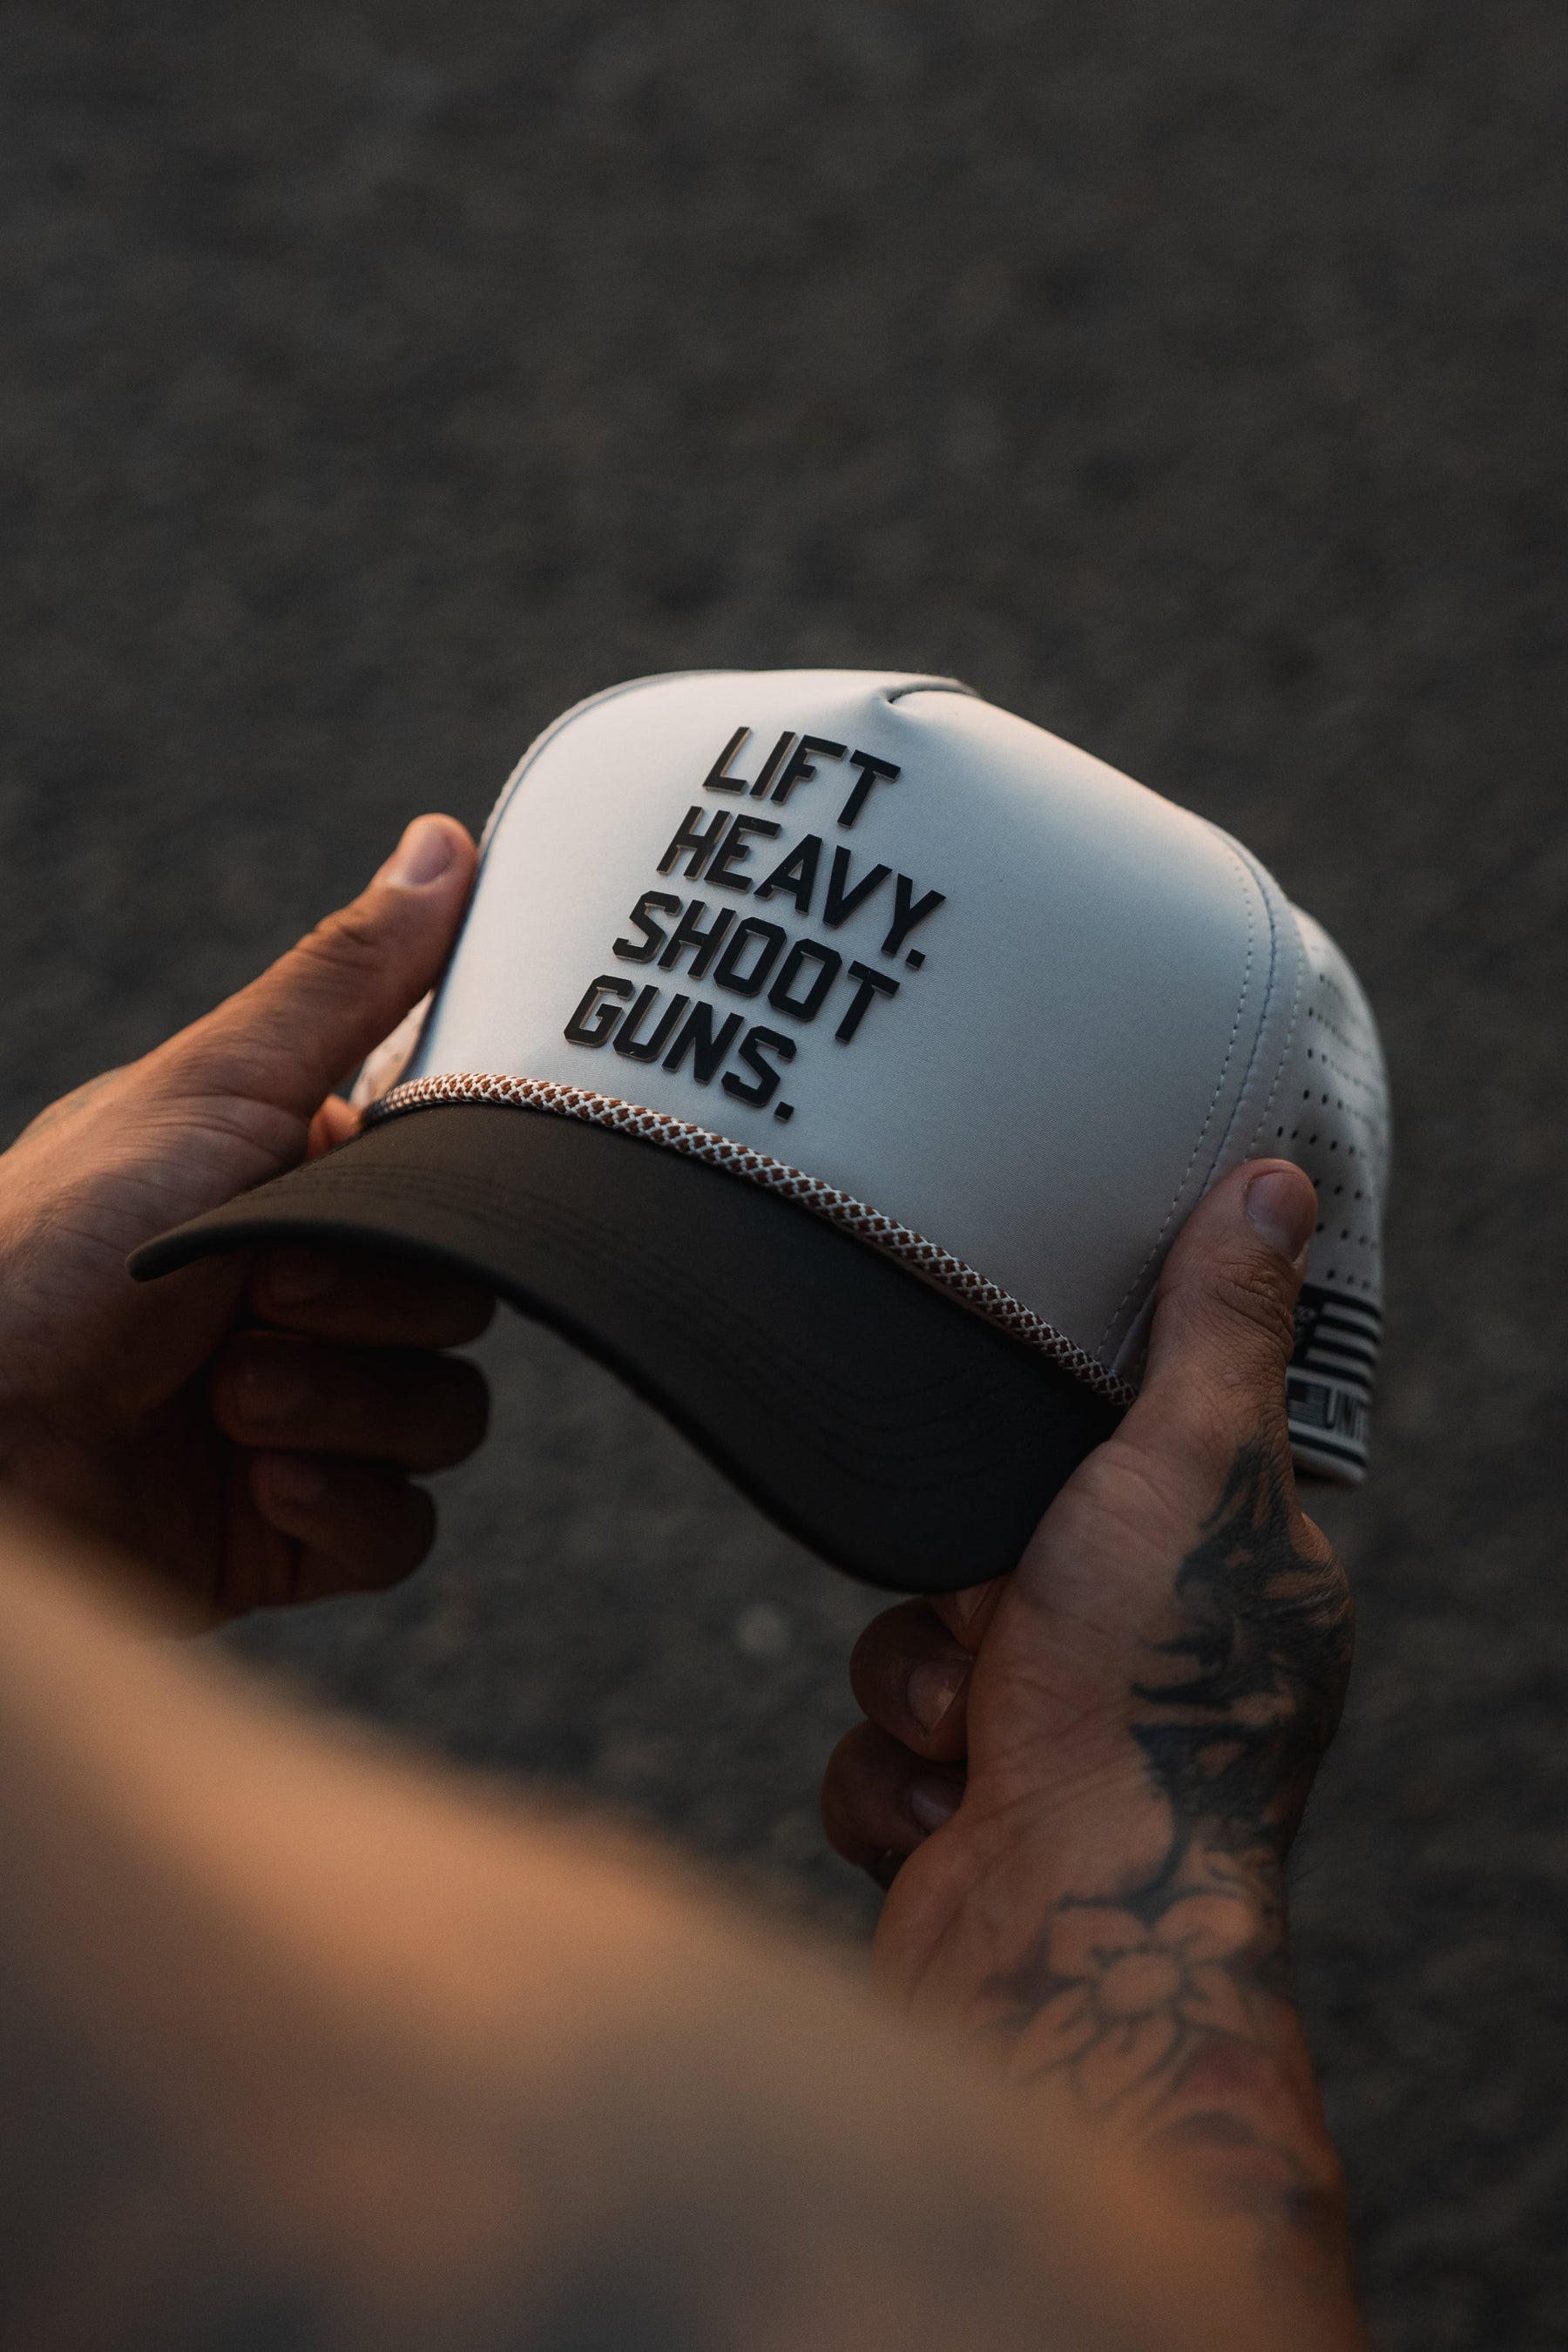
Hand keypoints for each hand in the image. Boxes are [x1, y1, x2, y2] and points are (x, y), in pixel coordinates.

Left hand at [0, 816, 492, 1621]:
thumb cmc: (45, 1246)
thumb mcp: (205, 1089)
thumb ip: (344, 982)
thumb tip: (445, 841)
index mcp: (294, 1186)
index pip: (453, 1183)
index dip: (432, 1196)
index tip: (353, 1184)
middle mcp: (307, 1296)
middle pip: (464, 1303)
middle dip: (369, 1307)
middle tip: (261, 1299)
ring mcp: (305, 1414)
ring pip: (446, 1415)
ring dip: (344, 1407)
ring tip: (229, 1400)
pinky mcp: (290, 1527)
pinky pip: (401, 1526)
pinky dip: (338, 1504)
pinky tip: (250, 1478)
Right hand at [823, 1163, 1361, 2315]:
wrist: (1058, 1943)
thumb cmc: (1142, 1708)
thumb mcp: (1188, 1470)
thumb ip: (1216, 1328)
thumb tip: (1276, 1175)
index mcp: (1224, 1587)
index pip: (1120, 1469)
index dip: (1057, 1460)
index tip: (1033, 1469)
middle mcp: (1150, 1676)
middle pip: (993, 1555)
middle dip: (966, 1588)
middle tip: (1003, 1617)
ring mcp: (1060, 1762)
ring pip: (916, 1650)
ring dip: (922, 1685)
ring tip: (980, 1735)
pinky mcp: (971, 1834)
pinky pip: (879, 1753)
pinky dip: (895, 1778)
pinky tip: (950, 1814)